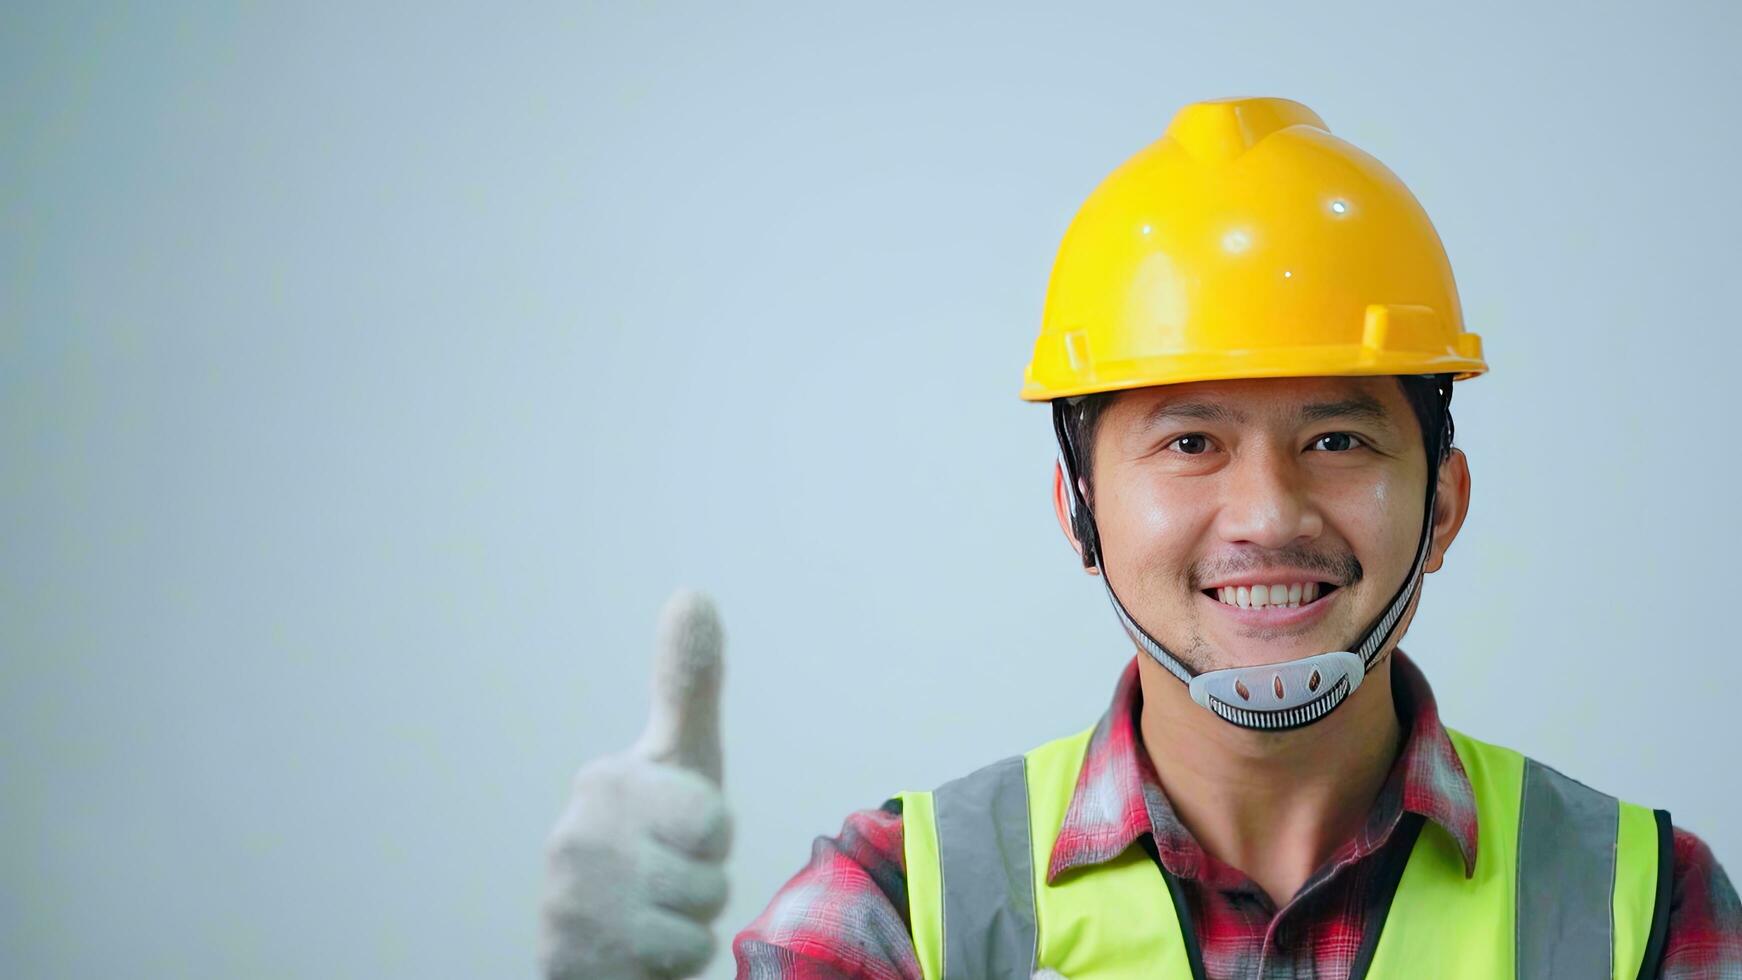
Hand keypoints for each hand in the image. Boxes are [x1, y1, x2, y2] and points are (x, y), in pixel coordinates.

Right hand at [540, 590, 730, 979]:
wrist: (598, 943)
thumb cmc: (654, 839)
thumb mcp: (682, 759)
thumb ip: (688, 684)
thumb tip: (693, 591)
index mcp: (605, 781)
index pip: (714, 819)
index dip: (714, 836)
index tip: (684, 833)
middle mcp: (573, 837)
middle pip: (708, 875)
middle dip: (702, 887)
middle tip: (668, 883)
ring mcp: (565, 904)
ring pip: (691, 925)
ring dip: (686, 929)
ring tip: (651, 916)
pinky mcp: (567, 962)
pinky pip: (668, 967)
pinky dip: (666, 967)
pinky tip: (634, 952)